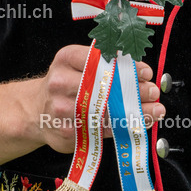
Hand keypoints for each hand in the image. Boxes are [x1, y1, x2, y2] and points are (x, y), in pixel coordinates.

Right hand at [31, 44, 164, 153]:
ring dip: (134, 111)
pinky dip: (122, 127)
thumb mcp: (77, 65)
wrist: (36, 112)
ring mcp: (62, 108)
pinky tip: (137, 123)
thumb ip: (104, 64)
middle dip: (134, 90)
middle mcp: (60, 82)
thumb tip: (139, 70)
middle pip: (104, 86)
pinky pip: (101, 130)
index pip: (100, 59)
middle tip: (153, 91)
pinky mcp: (68, 131)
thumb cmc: (65, 86)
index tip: (146, 72)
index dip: (126, 66)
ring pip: (105, 111)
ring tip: (154, 110)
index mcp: (66, 59)